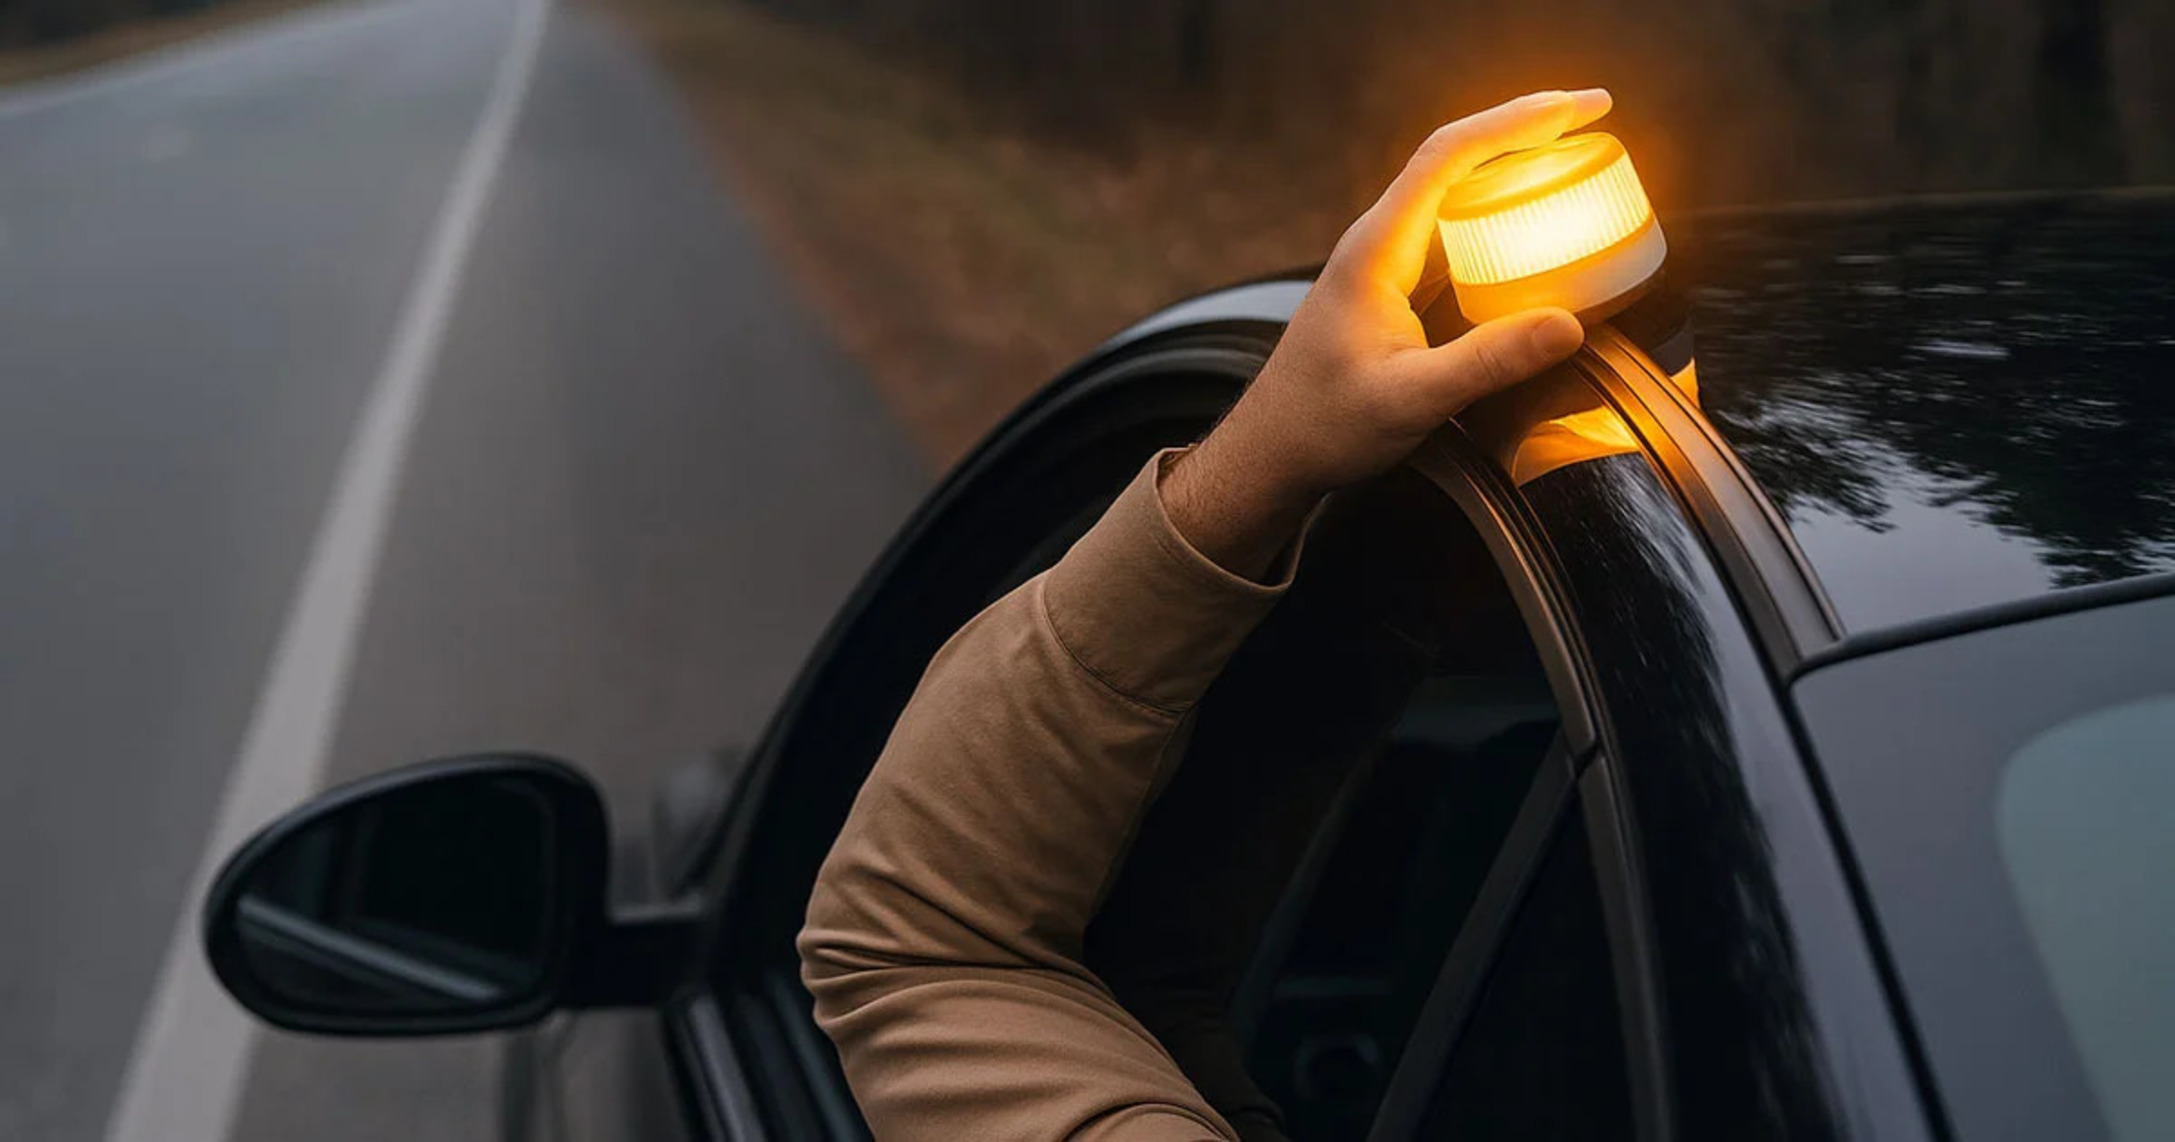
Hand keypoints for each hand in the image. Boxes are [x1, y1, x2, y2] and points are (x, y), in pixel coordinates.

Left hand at [1164, 88, 1612, 577]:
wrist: (1272, 452)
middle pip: (1456, 160)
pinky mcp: (1396, 291)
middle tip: (1594, 120)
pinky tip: (1538, 237)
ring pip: (1456, 196)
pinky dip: (1501, 224)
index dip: (1518, 121)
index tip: (1580, 109)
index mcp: (1376, 249)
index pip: (1448, 156)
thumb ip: (1487, 363)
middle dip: (1526, 130)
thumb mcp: (1411, 399)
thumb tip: (1567, 326)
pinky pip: (1456, 239)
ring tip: (1578, 162)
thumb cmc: (1320, 425)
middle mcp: (1379, 243)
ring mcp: (1386, 264)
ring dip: (1514, 172)